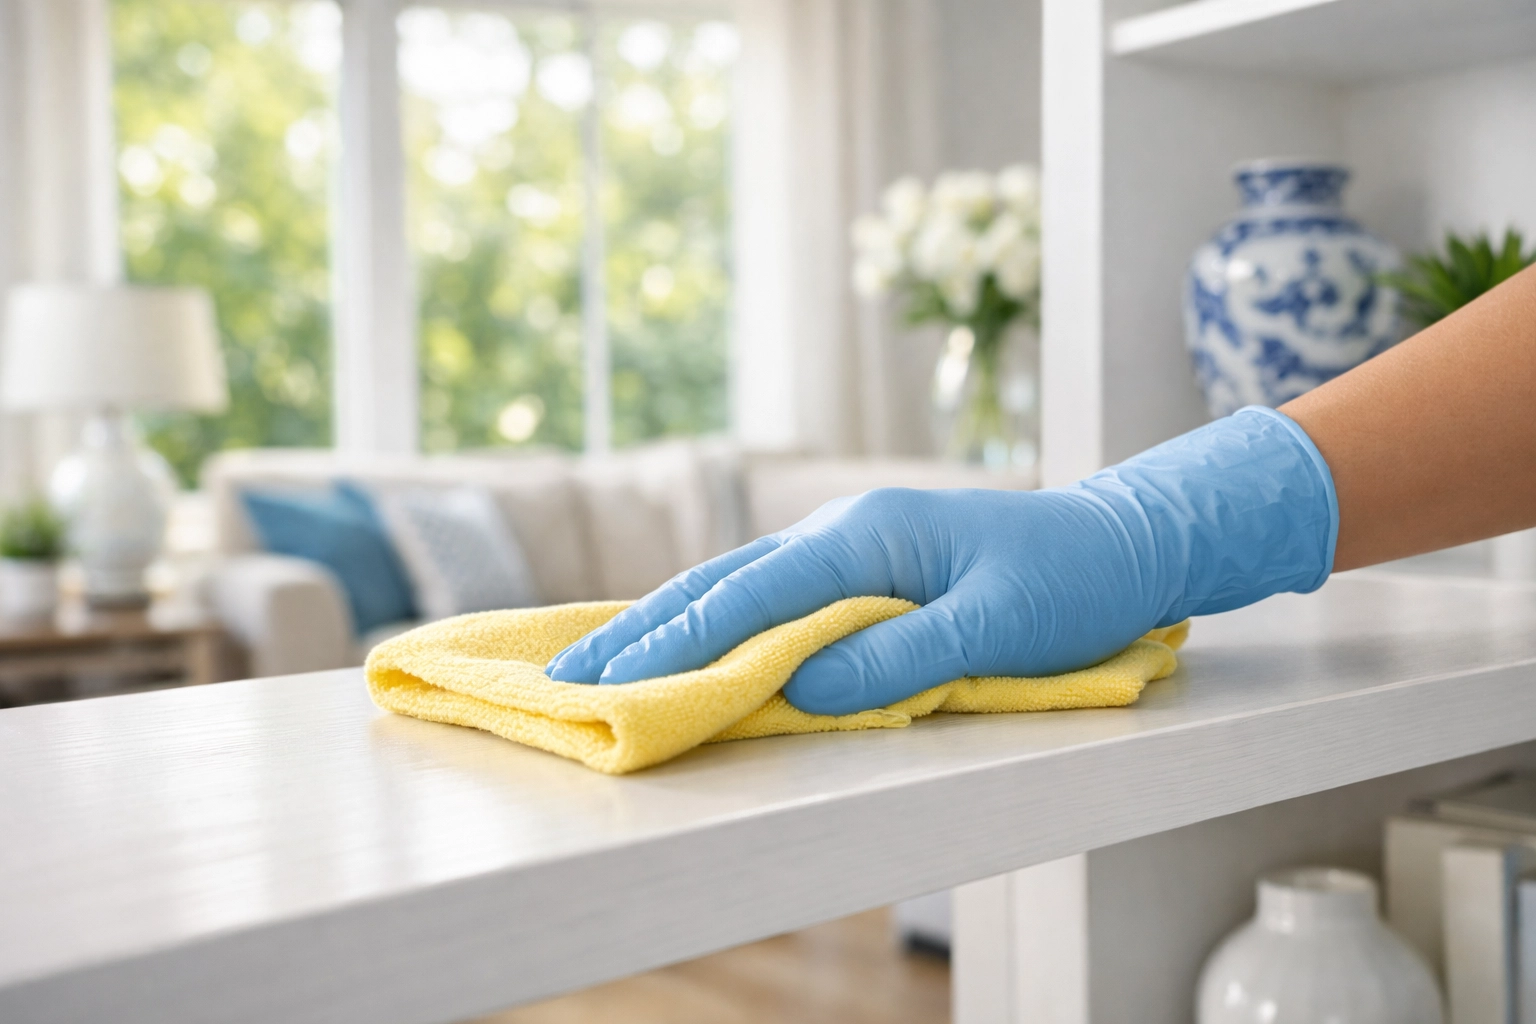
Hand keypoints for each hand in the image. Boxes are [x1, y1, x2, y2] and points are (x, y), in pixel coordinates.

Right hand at [547, 408, 1337, 715]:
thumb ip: (901, 657)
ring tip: (601, 664)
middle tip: (566, 678)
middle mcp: (843, 533)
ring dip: (669, 625)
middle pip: (722, 582)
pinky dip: (716, 620)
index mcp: (867, 537)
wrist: (1125, 540)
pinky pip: (770, 595)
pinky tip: (686, 640)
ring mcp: (849, 548)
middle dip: (643, 632)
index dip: (678, 642)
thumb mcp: (997, 626)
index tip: (611, 681)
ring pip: (738, 584)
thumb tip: (800, 689)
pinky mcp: (863, 571)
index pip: (751, 594)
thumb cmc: (1069, 581)